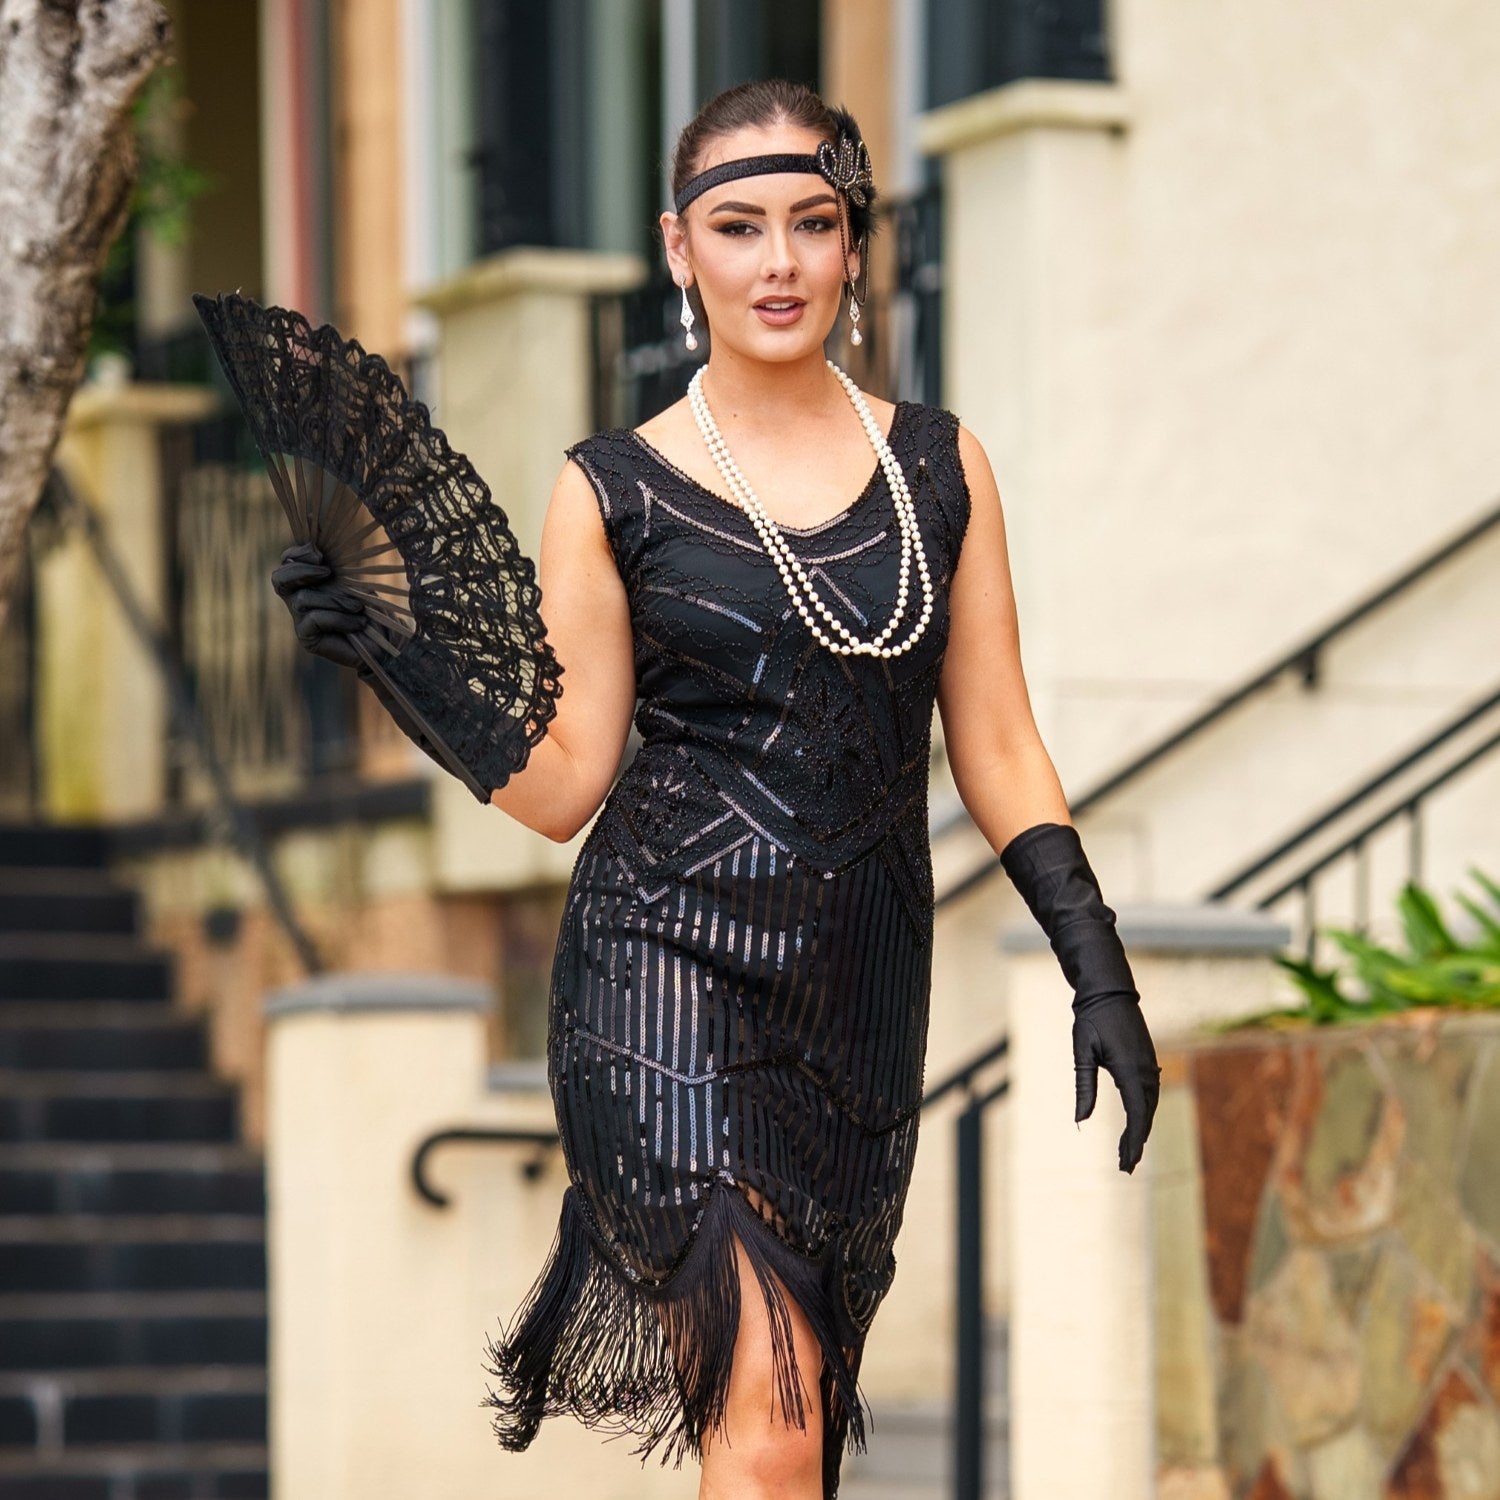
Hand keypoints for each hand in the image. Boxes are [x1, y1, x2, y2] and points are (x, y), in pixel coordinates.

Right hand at [271, 542, 367, 668]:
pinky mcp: (306, 638)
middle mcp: (298, 600)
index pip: (287, 561)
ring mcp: (300, 620)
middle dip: (301, 570)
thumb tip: (317, 550)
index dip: (298, 554)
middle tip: (328, 572)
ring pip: (303, 598)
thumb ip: (333, 567)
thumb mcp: (352, 582)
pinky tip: (358, 623)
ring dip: (335, 600)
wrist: (383, 642)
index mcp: (308, 582)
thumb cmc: (368, 609)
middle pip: (279, 579)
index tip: (320, 553)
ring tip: (357, 607)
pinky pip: (314, 619)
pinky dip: (339, 618)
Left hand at [1072, 992, 1160, 1173]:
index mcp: (1130, 1069)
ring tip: (1126, 1152)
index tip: (1128, 1162)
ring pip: (1148, 1106)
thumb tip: (1080, 1120)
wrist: (1108, 990)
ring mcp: (1148, 1065)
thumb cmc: (1091, 1018)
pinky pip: (1147, 1094)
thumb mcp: (1082, 1052)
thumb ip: (1084, 1086)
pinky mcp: (1146, 1061)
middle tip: (1124, 1167)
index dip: (1134, 1141)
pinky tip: (1133, 1124)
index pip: (1137, 1114)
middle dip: (1136, 1142)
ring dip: (1139, 1129)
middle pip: (1145, 1115)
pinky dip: (1141, 1113)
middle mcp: (1145, 1070)